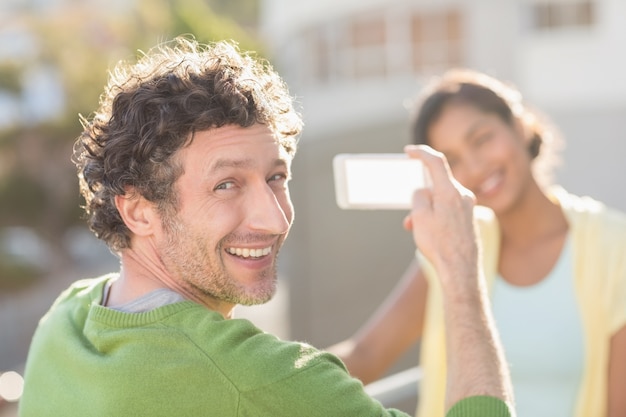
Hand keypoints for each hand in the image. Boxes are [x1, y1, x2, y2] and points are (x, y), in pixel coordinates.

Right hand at [402, 145, 477, 288]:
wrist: (461, 270)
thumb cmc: (440, 244)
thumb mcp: (420, 216)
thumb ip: (419, 197)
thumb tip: (423, 191)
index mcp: (450, 191)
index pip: (435, 161)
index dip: (421, 153)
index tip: (409, 151)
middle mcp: (463, 195)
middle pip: (437, 185)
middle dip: (420, 196)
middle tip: (410, 214)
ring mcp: (469, 207)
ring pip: (441, 200)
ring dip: (426, 210)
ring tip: (415, 229)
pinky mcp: (469, 219)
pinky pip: (449, 210)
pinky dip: (436, 216)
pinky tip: (429, 233)